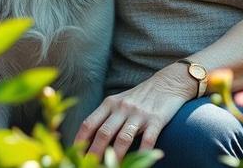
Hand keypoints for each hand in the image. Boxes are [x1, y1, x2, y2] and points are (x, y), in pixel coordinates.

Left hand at [74, 62, 191, 160]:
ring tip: (111, 167)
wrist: (168, 82)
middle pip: (103, 133)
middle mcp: (122, 108)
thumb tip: (89, 137)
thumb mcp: (120, 101)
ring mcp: (139, 114)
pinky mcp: (156, 119)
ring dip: (115, 156)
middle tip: (88, 165)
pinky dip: (143, 152)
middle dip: (94, 152)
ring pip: (123, 138)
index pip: (89, 123)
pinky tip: (141, 161)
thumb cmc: (141, 96)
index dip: (80, 140)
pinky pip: (148, 139)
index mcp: (110, 103)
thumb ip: (106, 116)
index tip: (75, 153)